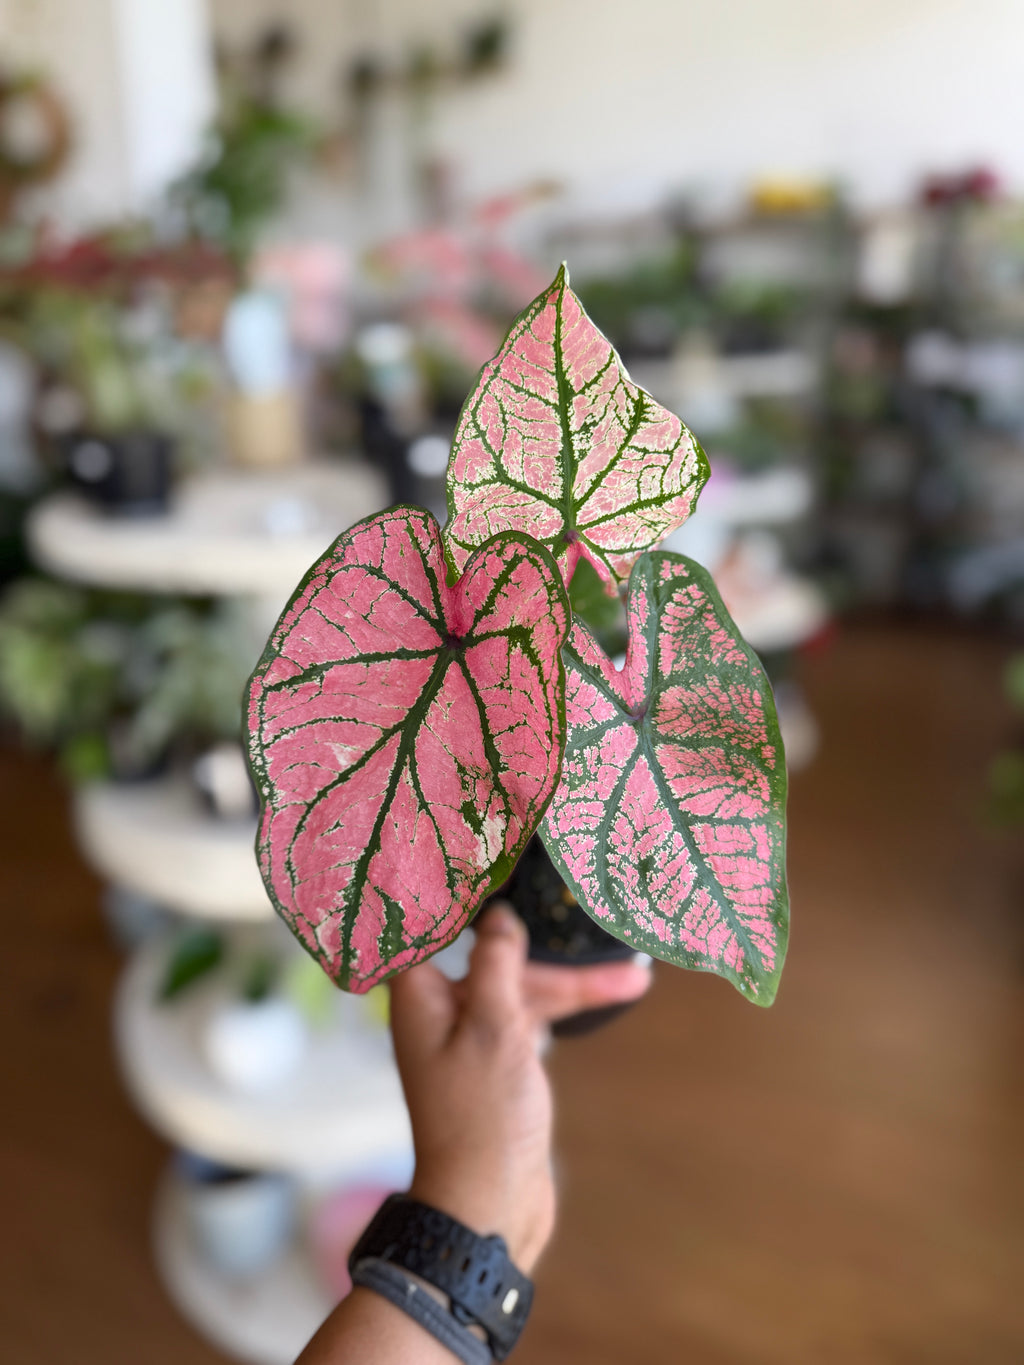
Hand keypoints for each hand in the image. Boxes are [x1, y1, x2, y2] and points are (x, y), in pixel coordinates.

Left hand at [388, 903, 651, 1271]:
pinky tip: (610, 994)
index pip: (429, 924)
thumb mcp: (495, 1027)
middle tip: (593, 924)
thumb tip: (498, 913)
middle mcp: (438, 1011)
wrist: (488, 1206)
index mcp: (419, 996)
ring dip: (570, 984)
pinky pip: (528, 1019)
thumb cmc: (481, 1116)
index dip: (454, 889)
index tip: (483, 852)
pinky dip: (563, 1009)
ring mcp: (468, 1038)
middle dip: (541, 950)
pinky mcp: (496, 1063)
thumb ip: (497, 962)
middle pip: (491, 958)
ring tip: (632, 980)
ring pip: (518, 990)